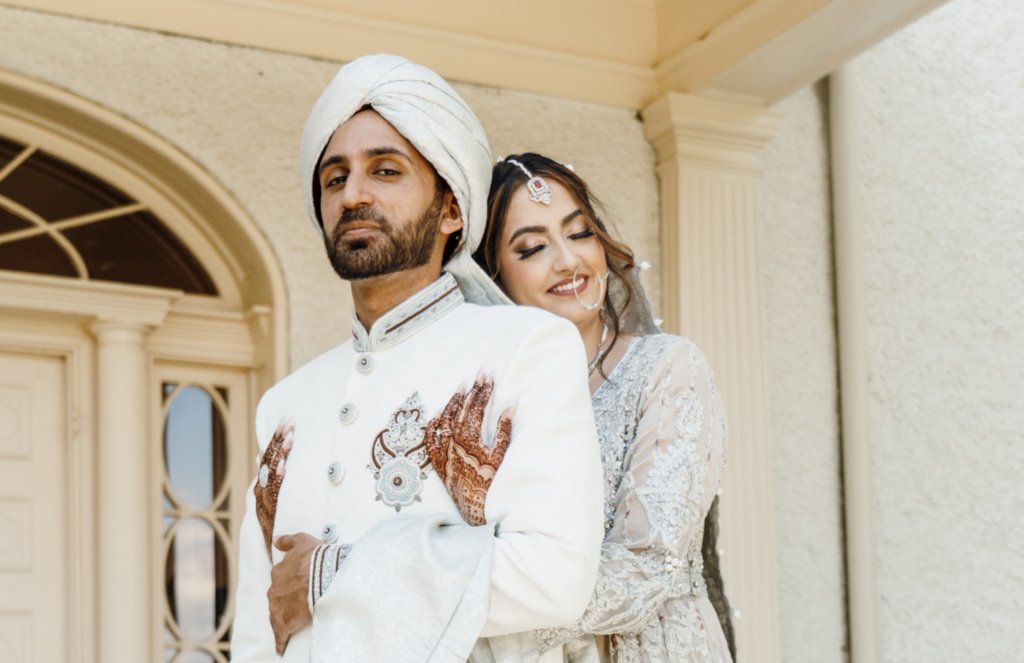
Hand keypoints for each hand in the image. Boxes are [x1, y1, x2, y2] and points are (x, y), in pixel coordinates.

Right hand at [255, 422, 293, 556]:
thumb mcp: (272, 500)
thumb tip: (263, 453)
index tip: (286, 421)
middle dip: (279, 440)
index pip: (269, 457)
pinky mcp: (270, 515)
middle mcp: (261, 493)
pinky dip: (278, 479)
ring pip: (270, 475)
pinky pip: (273, 495)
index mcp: (263, 487)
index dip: (276, 438)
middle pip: (268, 461)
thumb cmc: (277, 528)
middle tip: (290, 422)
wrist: (271, 558)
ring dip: (280, 455)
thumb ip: (270, 478)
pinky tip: (285, 466)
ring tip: (290, 438)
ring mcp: (265, 504)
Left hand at [268, 532, 319, 655]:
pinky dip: (280, 641)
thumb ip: (288, 540)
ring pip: (276, 616)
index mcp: (279, 572)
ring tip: (288, 626)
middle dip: (284, 601)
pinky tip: (281, 647)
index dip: (287, 583)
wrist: (323, 575)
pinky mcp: (284, 622)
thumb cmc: (315, 557)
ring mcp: (278, 607)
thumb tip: (276, 540)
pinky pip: (280, 634)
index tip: (294, 586)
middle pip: (276, 598)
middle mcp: (275, 590)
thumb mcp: (302, 540)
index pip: (279, 580)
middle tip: (295, 604)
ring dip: (281, 620)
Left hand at [424, 378, 511, 525]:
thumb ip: (504, 430)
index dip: (484, 389)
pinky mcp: (438, 460)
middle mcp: (453, 441)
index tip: (488, 375)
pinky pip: (431, 438)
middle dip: (473, 390)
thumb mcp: (500, 455)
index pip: (477, 406)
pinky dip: (434, 424)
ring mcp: (443, 450)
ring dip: (453, 402)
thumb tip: (511, 406)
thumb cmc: (491, 483)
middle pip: (463, 408)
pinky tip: (439, 413)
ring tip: (461, 388)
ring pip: (445, 418)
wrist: (475, 508)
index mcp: (470, 438)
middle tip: (479, 374)